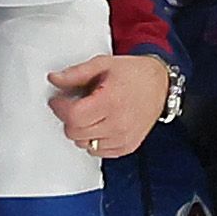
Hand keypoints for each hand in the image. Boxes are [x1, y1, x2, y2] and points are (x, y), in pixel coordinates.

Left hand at [45, 53, 171, 159]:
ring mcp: (124, 137)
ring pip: (84, 144)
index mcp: (111, 101)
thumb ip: (77, 73)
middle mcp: (119, 123)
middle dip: (70, 118)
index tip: (59, 100)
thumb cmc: (135, 74)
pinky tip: (100, 125)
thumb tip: (54, 79)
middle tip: (76, 105)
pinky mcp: (128, 146)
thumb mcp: (104, 64)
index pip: (73, 116)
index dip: (60, 107)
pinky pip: (98, 151)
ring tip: (91, 115)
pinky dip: (94, 140)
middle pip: (75, 132)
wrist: (162, 84)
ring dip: (81, 130)